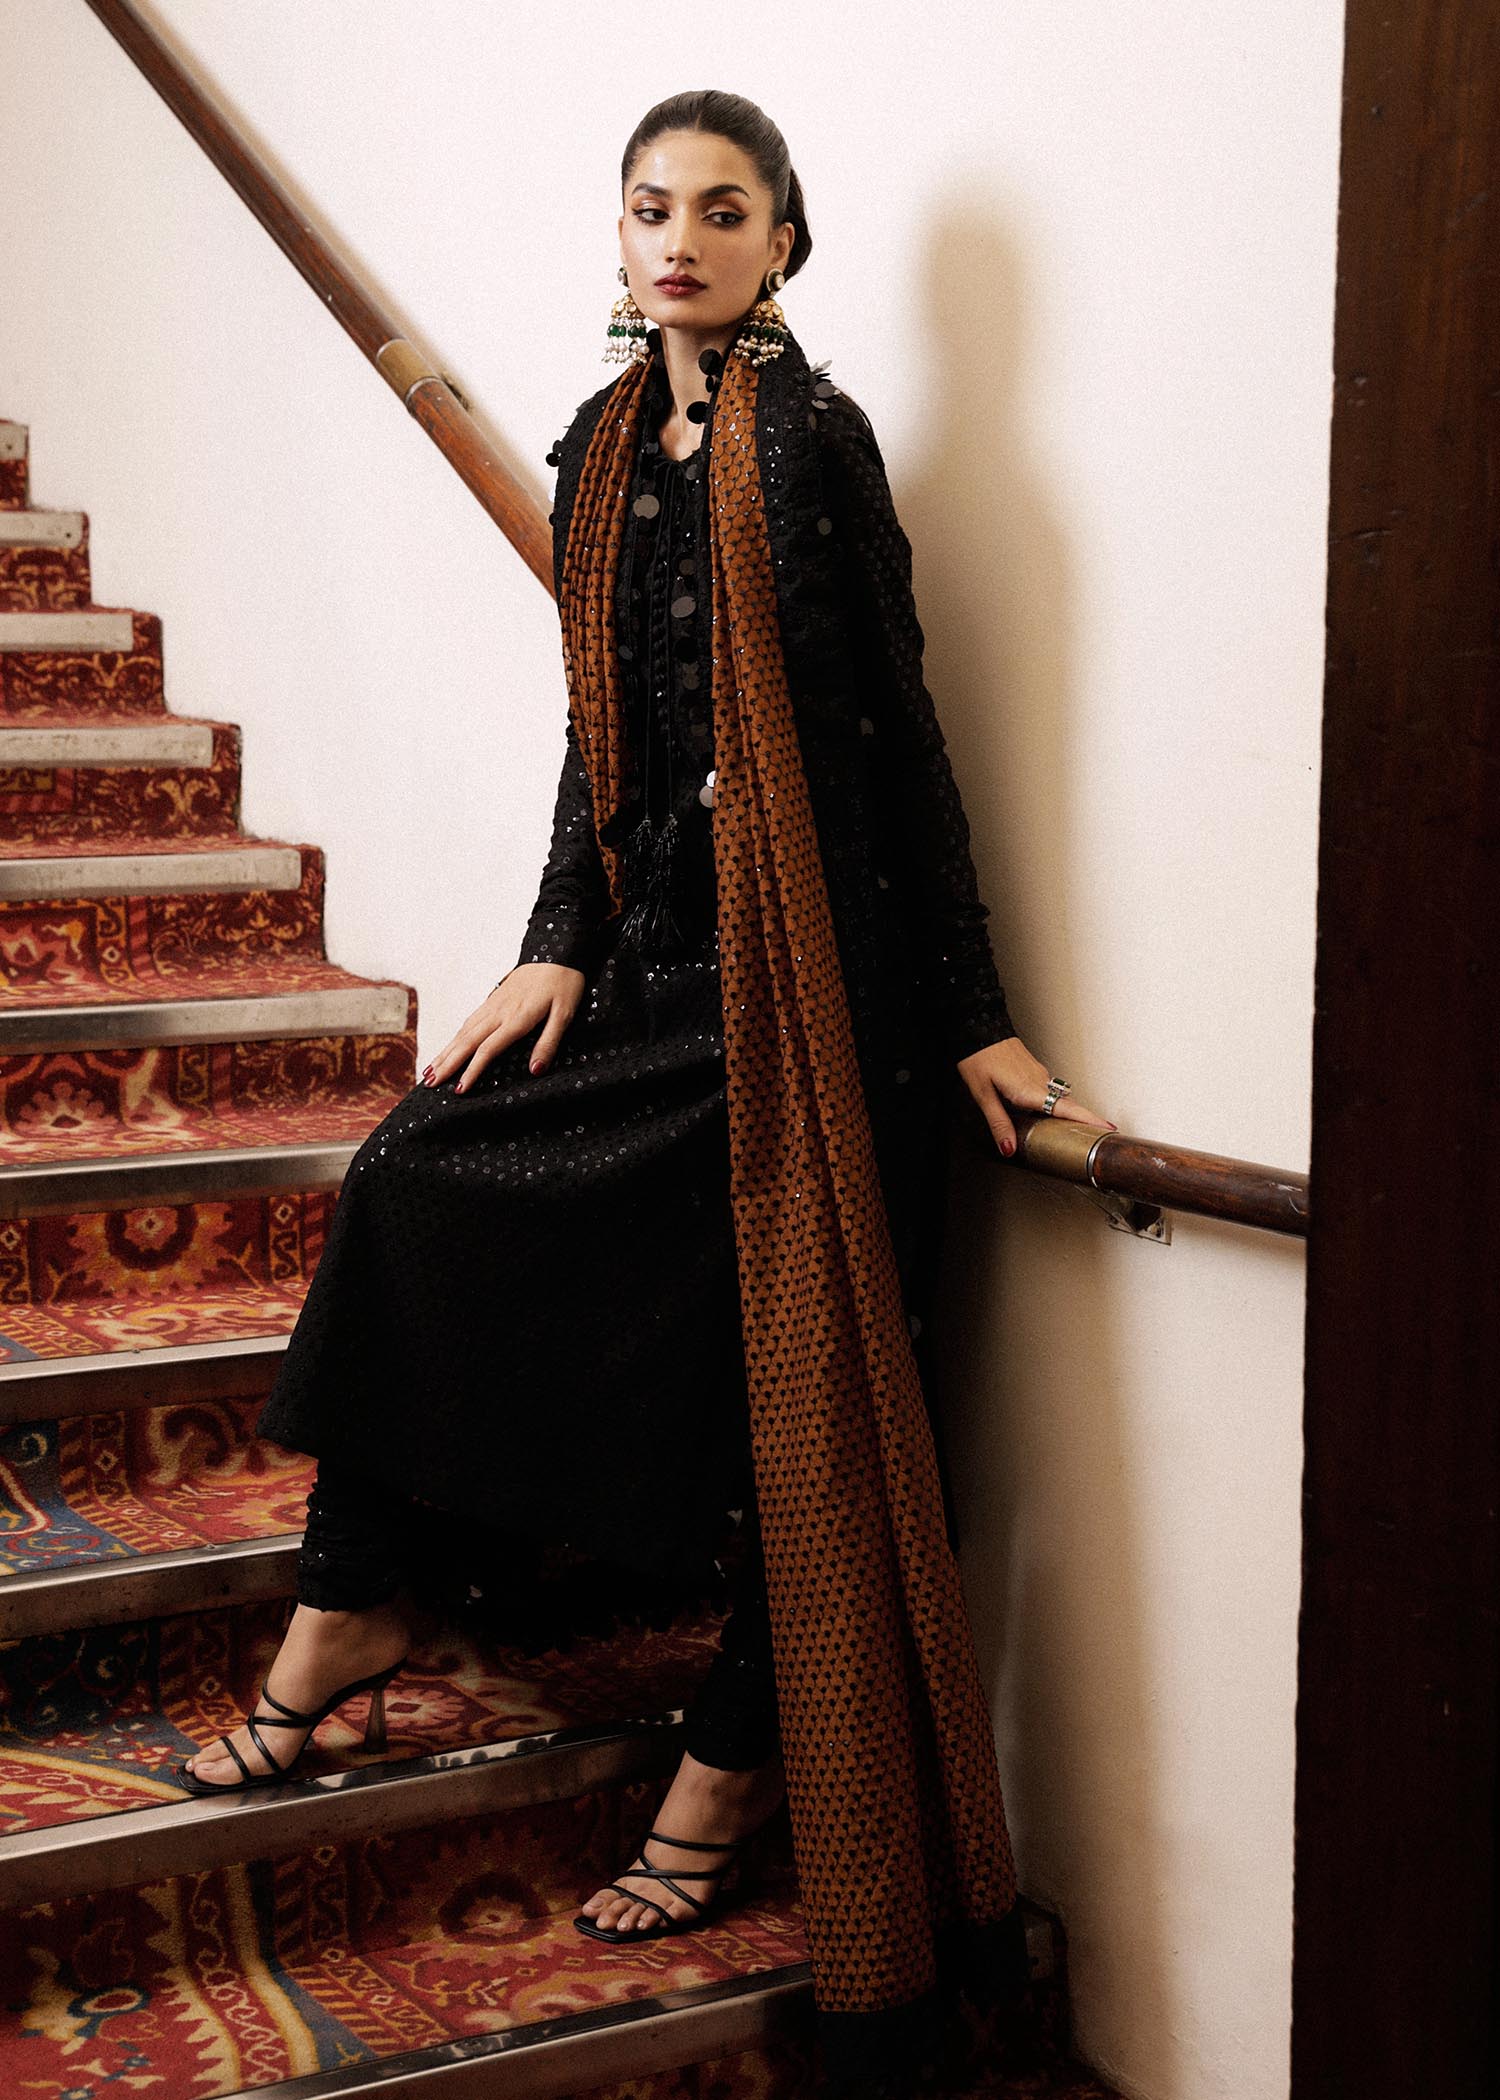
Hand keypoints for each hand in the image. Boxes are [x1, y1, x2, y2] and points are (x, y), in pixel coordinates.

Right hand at [421, 963, 585, 1093]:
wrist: (557, 951)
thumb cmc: (564, 982)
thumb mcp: (565, 1014)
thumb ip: (549, 1042)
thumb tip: (535, 1069)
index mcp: (516, 1018)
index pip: (487, 1049)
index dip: (472, 1071)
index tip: (460, 1089)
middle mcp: (499, 1011)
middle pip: (466, 1041)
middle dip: (446, 1064)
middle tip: (429, 1083)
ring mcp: (493, 1004)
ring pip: (463, 1030)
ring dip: (446, 1051)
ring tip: (430, 1069)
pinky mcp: (493, 998)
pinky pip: (469, 1020)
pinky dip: (455, 1036)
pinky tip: (450, 1045)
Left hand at [956, 1035, 1115, 1158]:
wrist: (978, 1029)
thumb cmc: (979, 1058)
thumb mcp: (983, 1095)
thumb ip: (999, 1124)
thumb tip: (1008, 1147)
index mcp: (1030, 1090)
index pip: (1067, 1110)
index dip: (1090, 1120)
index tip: (1109, 1128)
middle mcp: (1039, 1081)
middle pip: (1070, 1105)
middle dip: (1087, 1120)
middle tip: (1099, 1134)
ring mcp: (1038, 1073)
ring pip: (1060, 1097)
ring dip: (1070, 1112)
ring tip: (1076, 1128)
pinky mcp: (1033, 1068)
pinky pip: (1050, 1089)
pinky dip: (1055, 1102)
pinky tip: (1045, 1109)